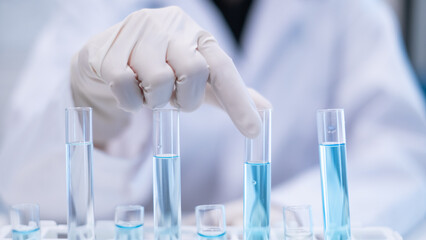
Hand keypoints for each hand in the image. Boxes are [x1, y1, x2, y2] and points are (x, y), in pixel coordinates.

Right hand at [71, 6, 270, 144]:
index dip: (239, 101)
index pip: (223, 68)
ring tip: (147, 90)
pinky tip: (128, 89)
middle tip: (173, 98)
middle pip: (193, 72)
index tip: (253, 131)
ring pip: (158, 80)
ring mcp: (137, 31)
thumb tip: (266, 108)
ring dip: (154, 99)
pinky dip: (129, 100)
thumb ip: (227, 91)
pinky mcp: (108, 47)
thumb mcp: (196, 79)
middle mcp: (171, 25)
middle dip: (185, 98)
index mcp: (198, 34)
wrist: (109, 55)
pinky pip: (125, 86)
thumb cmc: (160, 66)